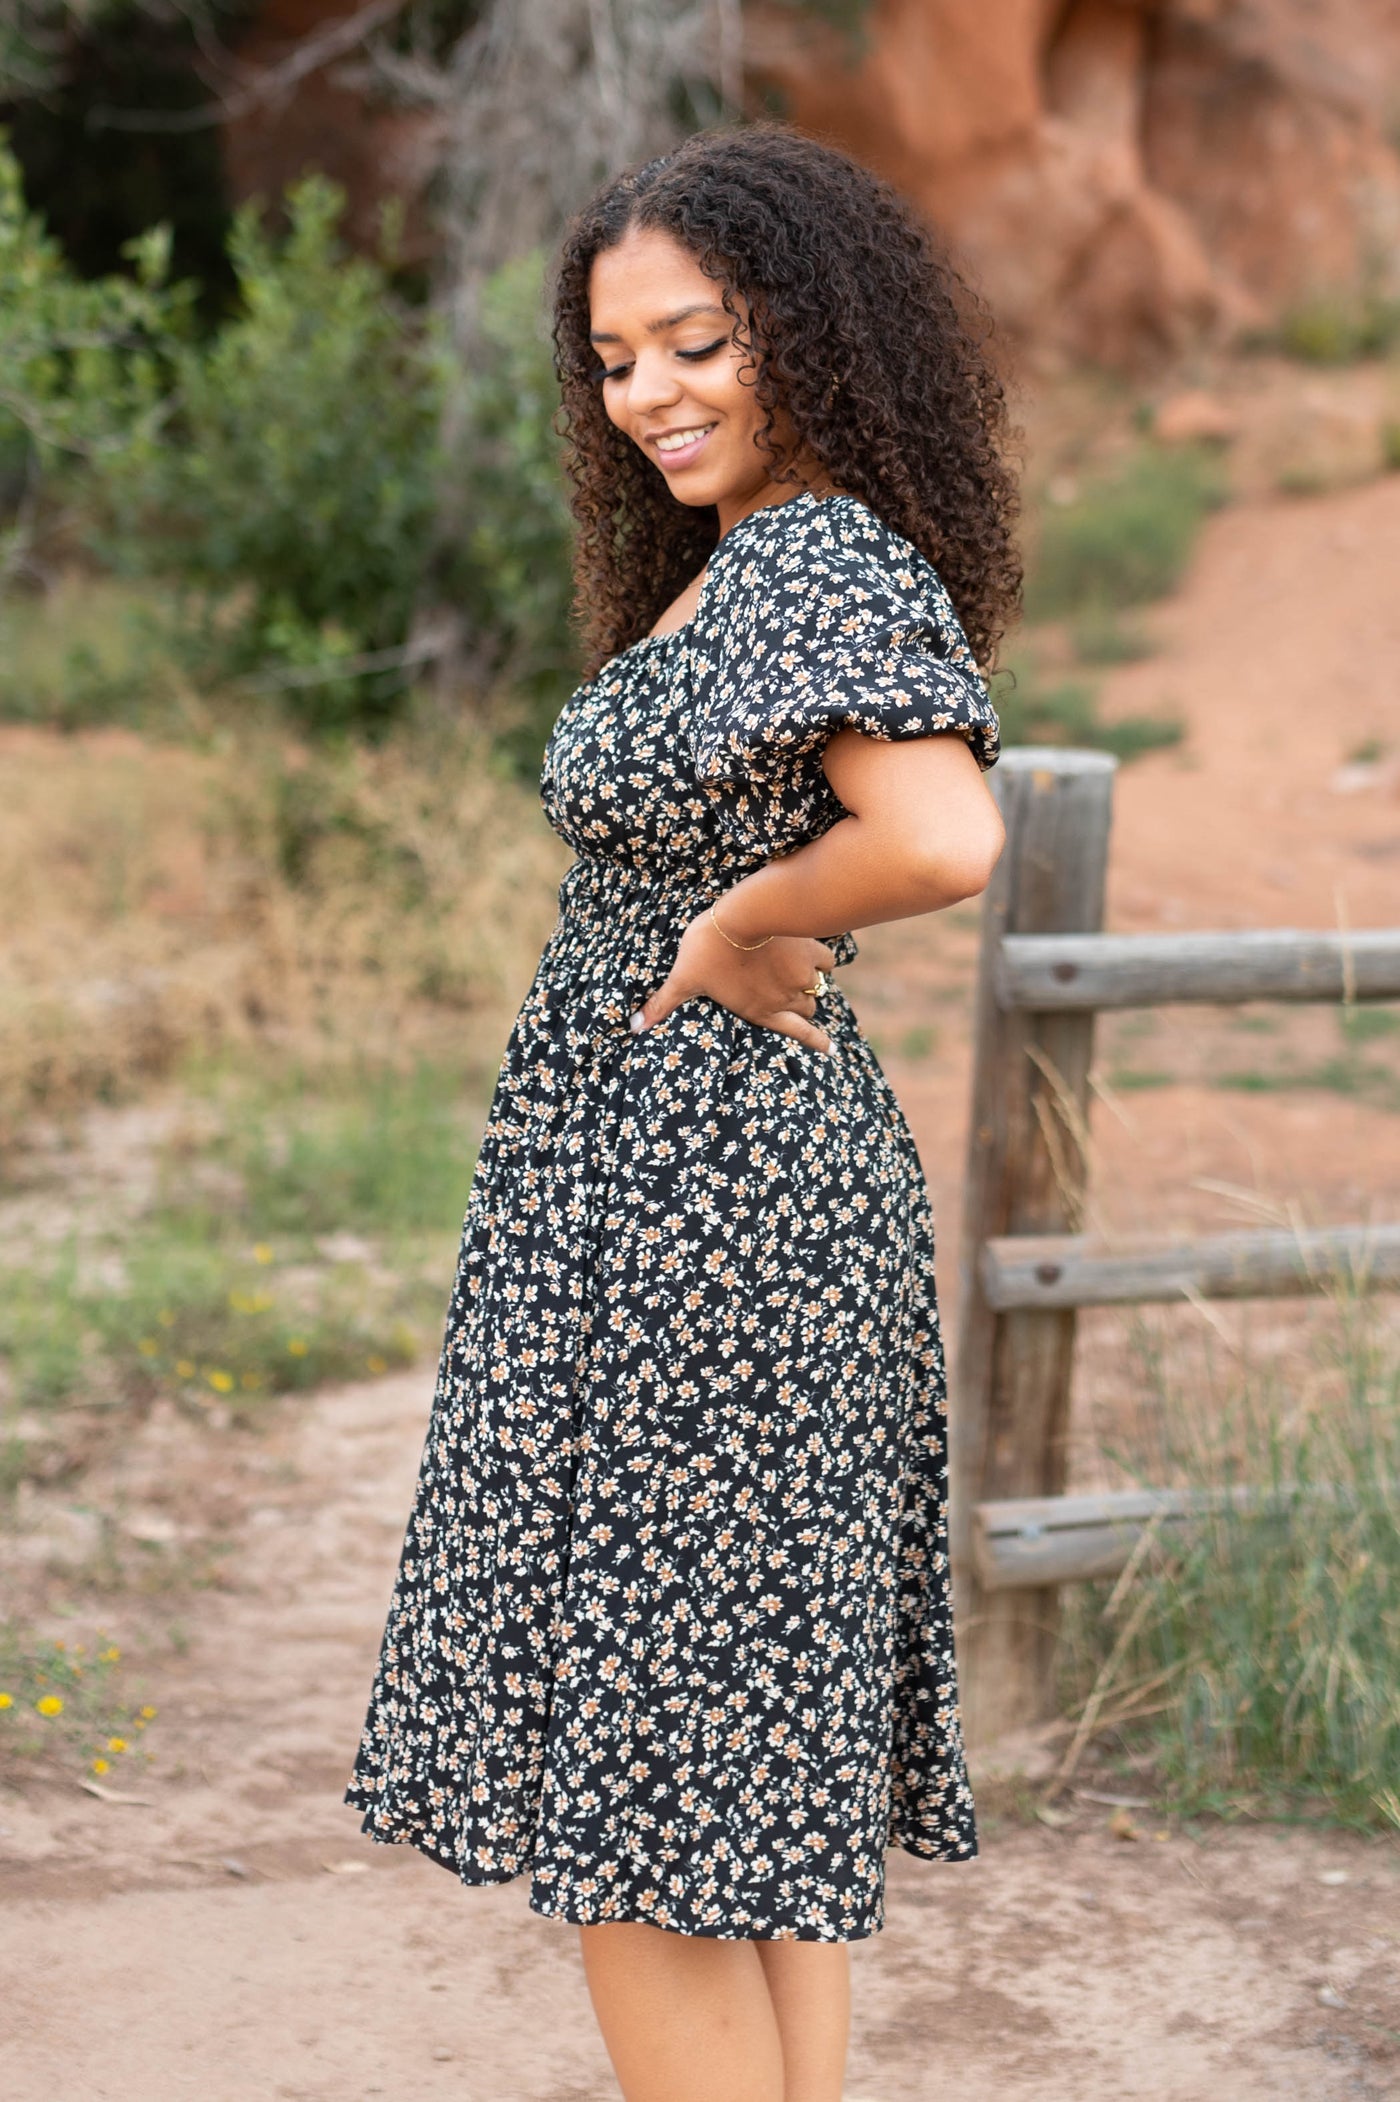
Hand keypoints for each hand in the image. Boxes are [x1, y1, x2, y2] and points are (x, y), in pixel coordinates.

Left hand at [631, 909, 835, 1053]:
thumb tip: (634, 1027)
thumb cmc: (707, 949)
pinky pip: (828, 962)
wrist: (741, 917)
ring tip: (801, 973)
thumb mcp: (683, 978)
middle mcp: (785, 998)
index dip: (816, 1043)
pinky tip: (812, 951)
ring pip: (817, 988)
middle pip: (808, 1009)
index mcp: (760, 1010)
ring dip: (811, 984)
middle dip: (802, 1005)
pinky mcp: (811, 951)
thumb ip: (662, 1003)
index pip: (797, 1033)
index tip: (831, 1049)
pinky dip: (822, 959)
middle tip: (791, 994)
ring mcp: (802, 976)